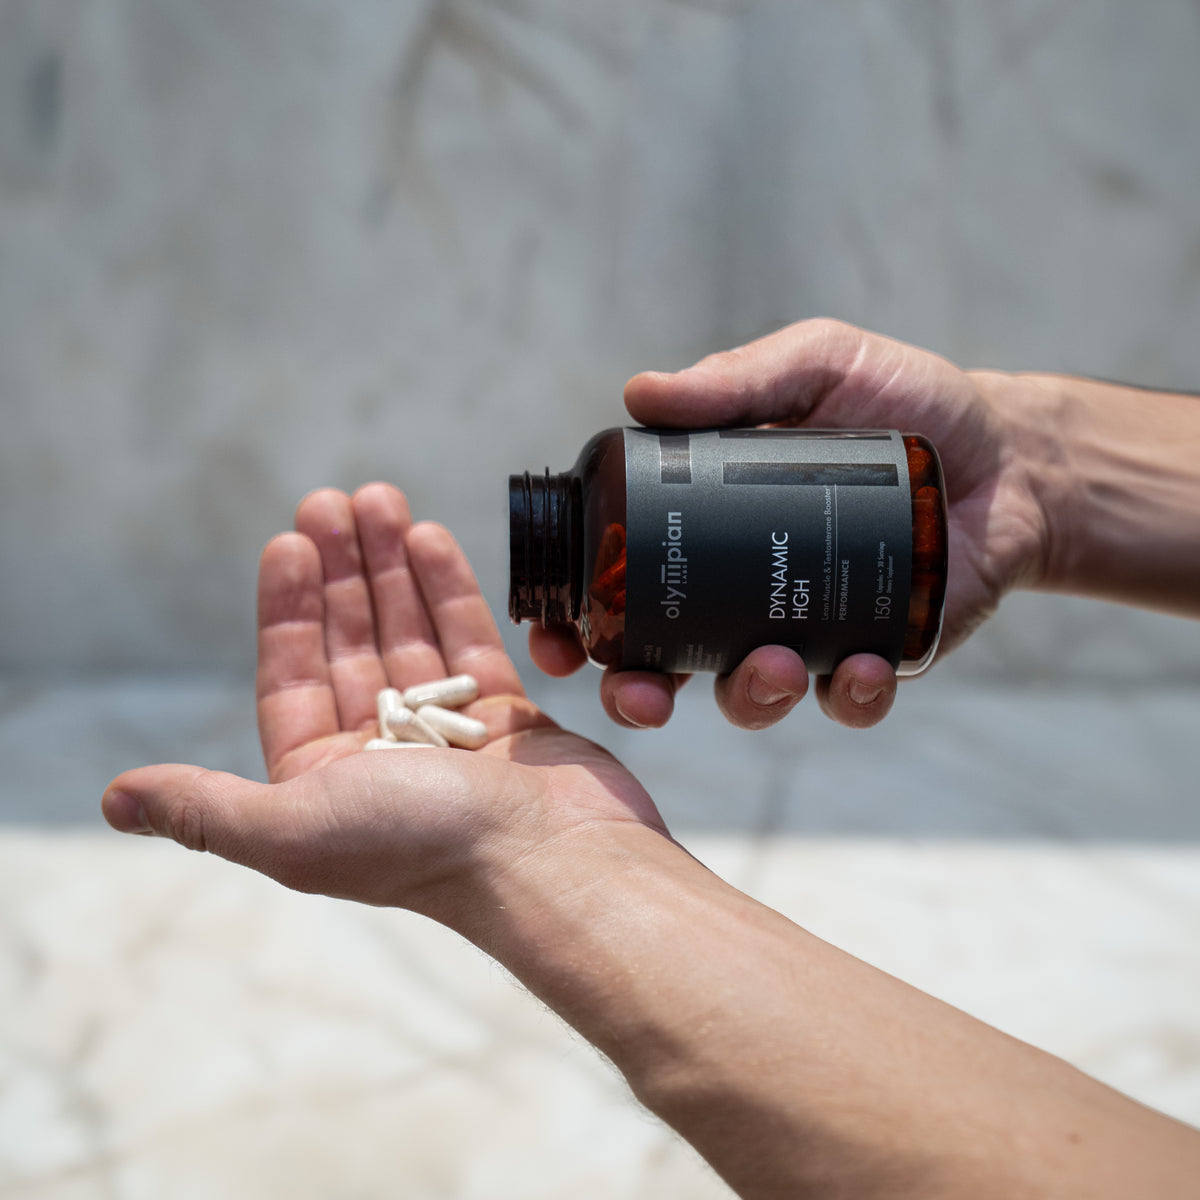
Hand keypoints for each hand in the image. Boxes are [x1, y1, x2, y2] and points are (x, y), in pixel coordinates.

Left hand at [102, 484, 668, 926]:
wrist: (553, 863)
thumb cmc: (423, 847)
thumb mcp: (294, 827)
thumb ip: (206, 808)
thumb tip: (113, 799)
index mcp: (324, 784)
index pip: (292, 676)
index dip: (287, 608)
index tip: (288, 542)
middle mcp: (382, 757)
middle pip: (351, 643)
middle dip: (340, 571)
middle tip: (333, 499)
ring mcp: (447, 733)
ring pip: (409, 632)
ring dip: (390, 566)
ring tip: (380, 498)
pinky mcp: (505, 716)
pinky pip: (468, 640)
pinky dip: (446, 589)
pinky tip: (428, 539)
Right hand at [531, 318, 1049, 730]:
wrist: (1009, 451)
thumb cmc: (901, 401)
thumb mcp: (816, 368)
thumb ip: (736, 382)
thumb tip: (641, 391)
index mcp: (709, 530)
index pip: (623, 580)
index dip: (580, 619)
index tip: (557, 639)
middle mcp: (744, 591)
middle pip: (665, 663)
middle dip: (639, 693)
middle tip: (644, 694)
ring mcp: (807, 631)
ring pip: (751, 697)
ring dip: (750, 697)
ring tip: (780, 664)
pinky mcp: (877, 657)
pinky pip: (849, 700)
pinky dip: (851, 694)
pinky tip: (865, 665)